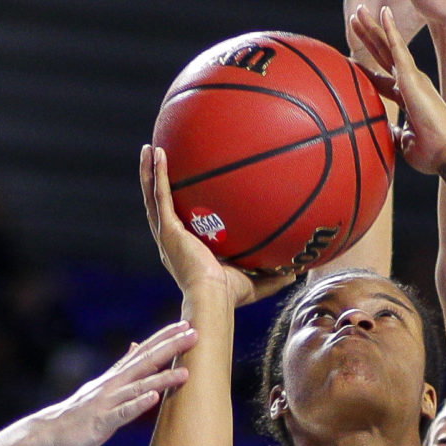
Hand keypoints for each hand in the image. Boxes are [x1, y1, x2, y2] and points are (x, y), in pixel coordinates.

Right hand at [31, 321, 197, 445]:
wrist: (49, 433)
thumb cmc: (80, 411)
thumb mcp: (103, 384)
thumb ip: (122, 366)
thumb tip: (135, 345)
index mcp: (115, 376)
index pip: (143, 351)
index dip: (164, 337)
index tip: (186, 324)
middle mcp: (113, 384)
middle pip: (146, 361)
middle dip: (170, 347)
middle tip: (194, 334)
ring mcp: (108, 402)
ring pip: (139, 387)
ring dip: (162, 379)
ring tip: (185, 372)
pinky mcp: (102, 421)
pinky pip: (123, 413)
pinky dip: (138, 404)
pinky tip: (154, 398)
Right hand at [139, 145, 293, 306]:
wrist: (213, 297)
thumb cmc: (230, 296)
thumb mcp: (256, 282)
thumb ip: (274, 275)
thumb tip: (298, 270)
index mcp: (184, 251)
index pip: (177, 224)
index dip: (174, 207)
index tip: (179, 192)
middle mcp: (170, 242)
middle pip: (158, 205)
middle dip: (155, 182)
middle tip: (155, 159)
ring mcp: (166, 235)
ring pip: (152, 196)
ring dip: (149, 172)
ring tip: (148, 148)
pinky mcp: (168, 230)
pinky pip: (160, 196)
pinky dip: (157, 174)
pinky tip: (158, 153)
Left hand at [349, 5, 445, 175]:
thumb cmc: (430, 154)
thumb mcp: (403, 143)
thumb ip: (390, 135)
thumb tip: (375, 134)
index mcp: (406, 98)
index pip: (381, 80)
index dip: (365, 70)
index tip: (348, 61)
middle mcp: (410, 83)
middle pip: (383, 55)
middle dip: (369, 37)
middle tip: (356, 20)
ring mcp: (412, 77)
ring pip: (388, 45)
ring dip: (374, 28)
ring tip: (360, 11)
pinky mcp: (413, 75)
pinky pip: (398, 47)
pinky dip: (390, 29)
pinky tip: (383, 12)